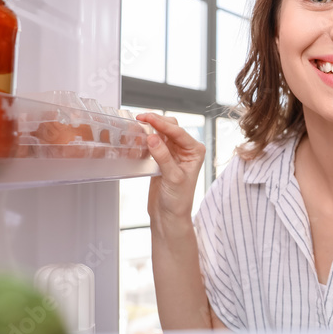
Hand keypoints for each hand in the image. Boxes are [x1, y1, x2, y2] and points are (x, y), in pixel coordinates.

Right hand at [137, 113, 205, 228]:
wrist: (169, 216)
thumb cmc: (178, 200)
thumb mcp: (172, 178)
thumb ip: (163, 156)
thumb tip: (152, 137)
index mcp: (195, 151)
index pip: (178, 132)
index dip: (161, 123)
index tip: (146, 117)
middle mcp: (186, 149)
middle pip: (170, 127)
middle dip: (156, 121)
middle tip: (139, 118)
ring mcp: (174, 153)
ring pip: (161, 133)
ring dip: (150, 128)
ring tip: (137, 125)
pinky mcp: (162, 158)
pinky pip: (154, 142)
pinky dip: (146, 138)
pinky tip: (138, 137)